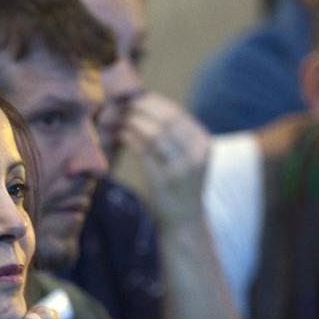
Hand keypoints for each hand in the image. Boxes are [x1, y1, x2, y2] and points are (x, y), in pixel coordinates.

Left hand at [121, 92, 210, 226]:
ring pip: (152, 133)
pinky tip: (118, 135)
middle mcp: (195, 154)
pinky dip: (128, 139)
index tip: (133, 97)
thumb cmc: (181, 185)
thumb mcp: (187, 157)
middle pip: (164, 119)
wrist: (185, 221)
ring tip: (116, 120)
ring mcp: (179, 169)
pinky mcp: (162, 181)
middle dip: (139, 108)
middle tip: (120, 106)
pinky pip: (142, 152)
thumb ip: (174, 134)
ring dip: (130, 122)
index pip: (176, 113)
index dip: (152, 102)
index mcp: (202, 143)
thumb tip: (144, 104)